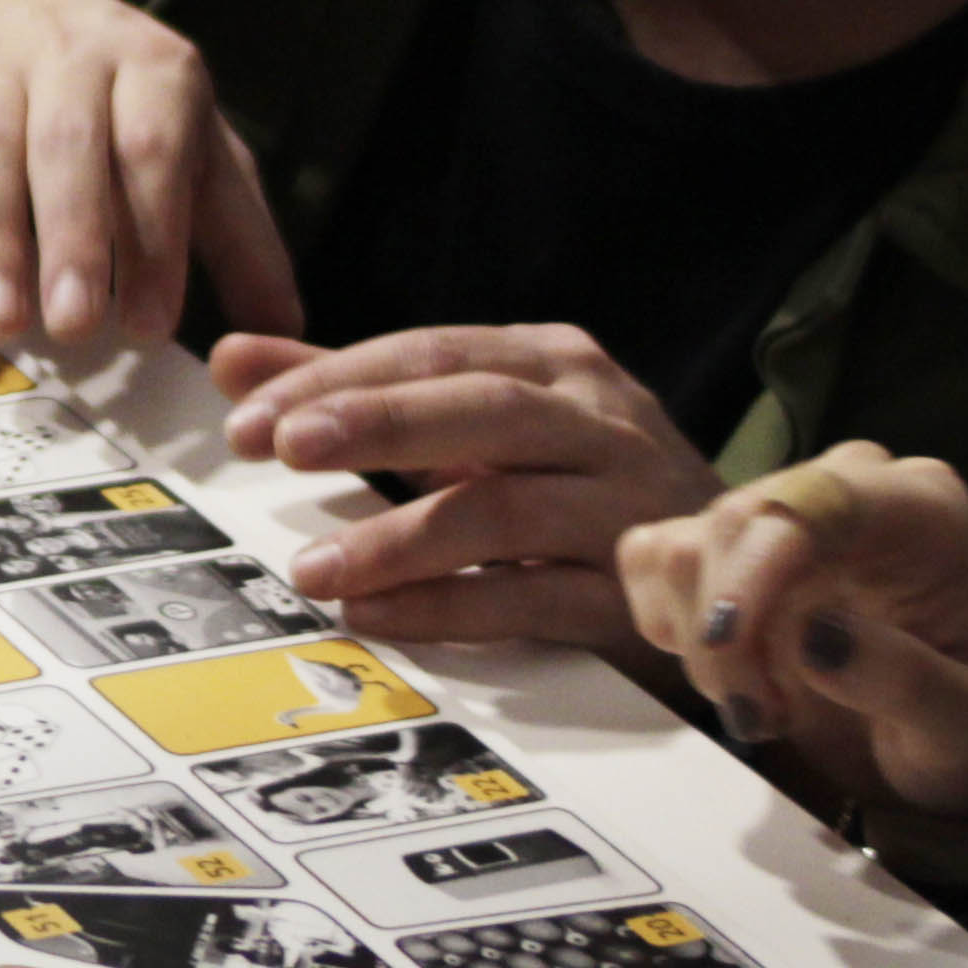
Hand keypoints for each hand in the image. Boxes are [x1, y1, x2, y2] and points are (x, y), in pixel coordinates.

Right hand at [0, 0, 303, 351]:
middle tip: (78, 326)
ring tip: (3, 320)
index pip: (155, 151)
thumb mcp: (189, 138)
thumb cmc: (107, 92)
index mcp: (154, 68)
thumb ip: (235, 231)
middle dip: (76, 240)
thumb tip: (288, 325)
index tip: (152, 327)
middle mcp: (71, 56)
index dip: (155, 240)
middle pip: (71, 147)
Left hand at [211, 324, 712, 649]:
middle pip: (482, 407)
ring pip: (506, 507)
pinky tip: (378, 615)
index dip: (339, 379)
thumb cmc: (578, 489)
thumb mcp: (476, 426)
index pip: (437, 353)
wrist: (732, 577)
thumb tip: (235, 362)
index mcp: (556, 365)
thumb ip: (357, 392)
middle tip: (284, 447)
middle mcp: (601, 421)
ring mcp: (627, 508)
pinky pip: (533, 597)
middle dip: (376, 423)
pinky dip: (449, 606)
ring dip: (398, 538)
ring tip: (314, 568)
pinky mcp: (637, 595)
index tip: (250, 418)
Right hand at [607, 445, 967, 880]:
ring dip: (701, 643)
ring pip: (683, 545)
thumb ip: (906, 681)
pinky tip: (727, 672)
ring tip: (760, 704)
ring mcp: (783, 512)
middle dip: (727, 633)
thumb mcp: (964, 729)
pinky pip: (651, 556)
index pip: (817, 500)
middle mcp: (849, 487)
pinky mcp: (730, 547)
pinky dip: (667, 625)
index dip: (754, 567)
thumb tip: (815, 636)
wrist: (943, 756)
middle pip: (734, 522)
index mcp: (923, 509)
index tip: (726, 648)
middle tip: (761, 718)